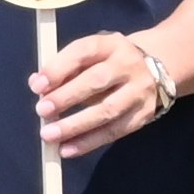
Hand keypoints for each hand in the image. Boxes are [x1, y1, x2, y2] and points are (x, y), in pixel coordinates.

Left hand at [33, 30, 182, 162]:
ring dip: (75, 125)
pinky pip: (115, 131)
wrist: (157, 67)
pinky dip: (88, 142)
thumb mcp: (91, 55)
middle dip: (66, 97)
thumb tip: (37, 84)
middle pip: (96, 81)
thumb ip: (64, 68)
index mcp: (110, 44)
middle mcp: (127, 65)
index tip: (37, 85)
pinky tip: (67, 149)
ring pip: (107, 110)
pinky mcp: (143, 115)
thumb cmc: (109, 62)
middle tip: (41, 111)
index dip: (59, 68)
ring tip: (49, 134)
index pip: (83, 51)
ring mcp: (139, 91)